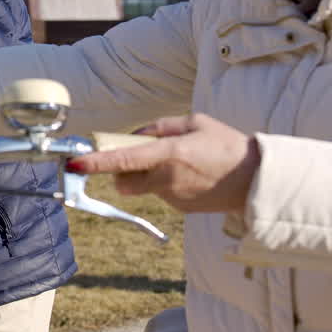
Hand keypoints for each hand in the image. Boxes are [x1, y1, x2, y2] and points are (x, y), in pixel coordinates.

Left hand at [66, 113, 259, 213]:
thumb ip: (160, 127)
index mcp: (169, 154)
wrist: (256, 180)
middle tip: (141, 155)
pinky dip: (166, 184)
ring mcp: (172, 197)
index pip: (123, 160)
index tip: (75, 164)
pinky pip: (162, 193)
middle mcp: (166, 178)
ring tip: (181, 162)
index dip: (96, 163)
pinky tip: (192, 176)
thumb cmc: (227, 145)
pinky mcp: (180, 208)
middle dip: (122, 170)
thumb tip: (135, 135)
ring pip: (143, 186)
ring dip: (148, 175)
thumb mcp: (195, 123)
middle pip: (123, 180)